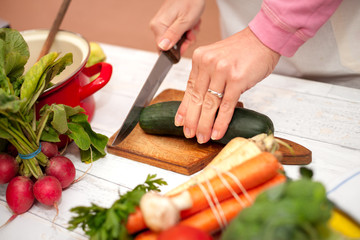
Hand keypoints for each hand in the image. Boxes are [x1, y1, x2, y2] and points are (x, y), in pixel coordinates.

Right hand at [150, 0, 204, 53]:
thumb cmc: (190, 1)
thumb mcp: (185, 21)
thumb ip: (173, 36)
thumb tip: (163, 47)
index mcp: (158, 26)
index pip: (163, 49)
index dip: (176, 50)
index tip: (186, 43)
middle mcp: (158, 25)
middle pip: (170, 45)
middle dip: (184, 41)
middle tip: (191, 32)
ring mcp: (163, 23)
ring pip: (176, 39)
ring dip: (188, 35)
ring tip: (192, 25)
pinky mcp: (168, 21)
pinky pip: (178, 32)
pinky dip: (187, 29)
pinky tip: (191, 23)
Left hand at [175, 27, 280, 143]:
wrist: (264, 39)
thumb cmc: (243, 51)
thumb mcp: (218, 60)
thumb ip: (208, 78)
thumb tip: (201, 104)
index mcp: (200, 59)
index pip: (189, 89)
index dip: (184, 108)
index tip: (180, 122)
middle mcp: (208, 63)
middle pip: (197, 98)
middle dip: (192, 120)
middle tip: (190, 134)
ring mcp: (222, 71)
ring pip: (210, 104)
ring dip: (205, 124)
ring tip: (202, 137)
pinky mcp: (237, 79)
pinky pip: (226, 106)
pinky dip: (221, 122)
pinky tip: (217, 132)